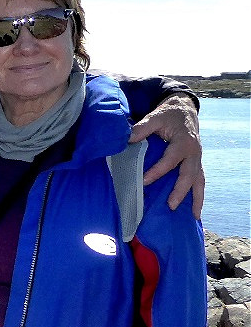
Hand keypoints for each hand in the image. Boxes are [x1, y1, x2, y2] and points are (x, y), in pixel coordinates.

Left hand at [129, 93, 203, 217]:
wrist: (184, 110)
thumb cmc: (169, 115)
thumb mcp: (155, 117)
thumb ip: (142, 128)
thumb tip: (128, 139)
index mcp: (184, 142)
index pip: (169, 161)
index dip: (157, 172)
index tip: (144, 182)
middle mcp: (194, 153)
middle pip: (188, 175)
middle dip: (181, 191)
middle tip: (171, 205)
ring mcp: (197, 159)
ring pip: (199, 181)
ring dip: (197, 198)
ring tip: (194, 216)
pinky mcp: (196, 163)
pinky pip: (199, 181)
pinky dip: (198, 194)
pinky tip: (196, 209)